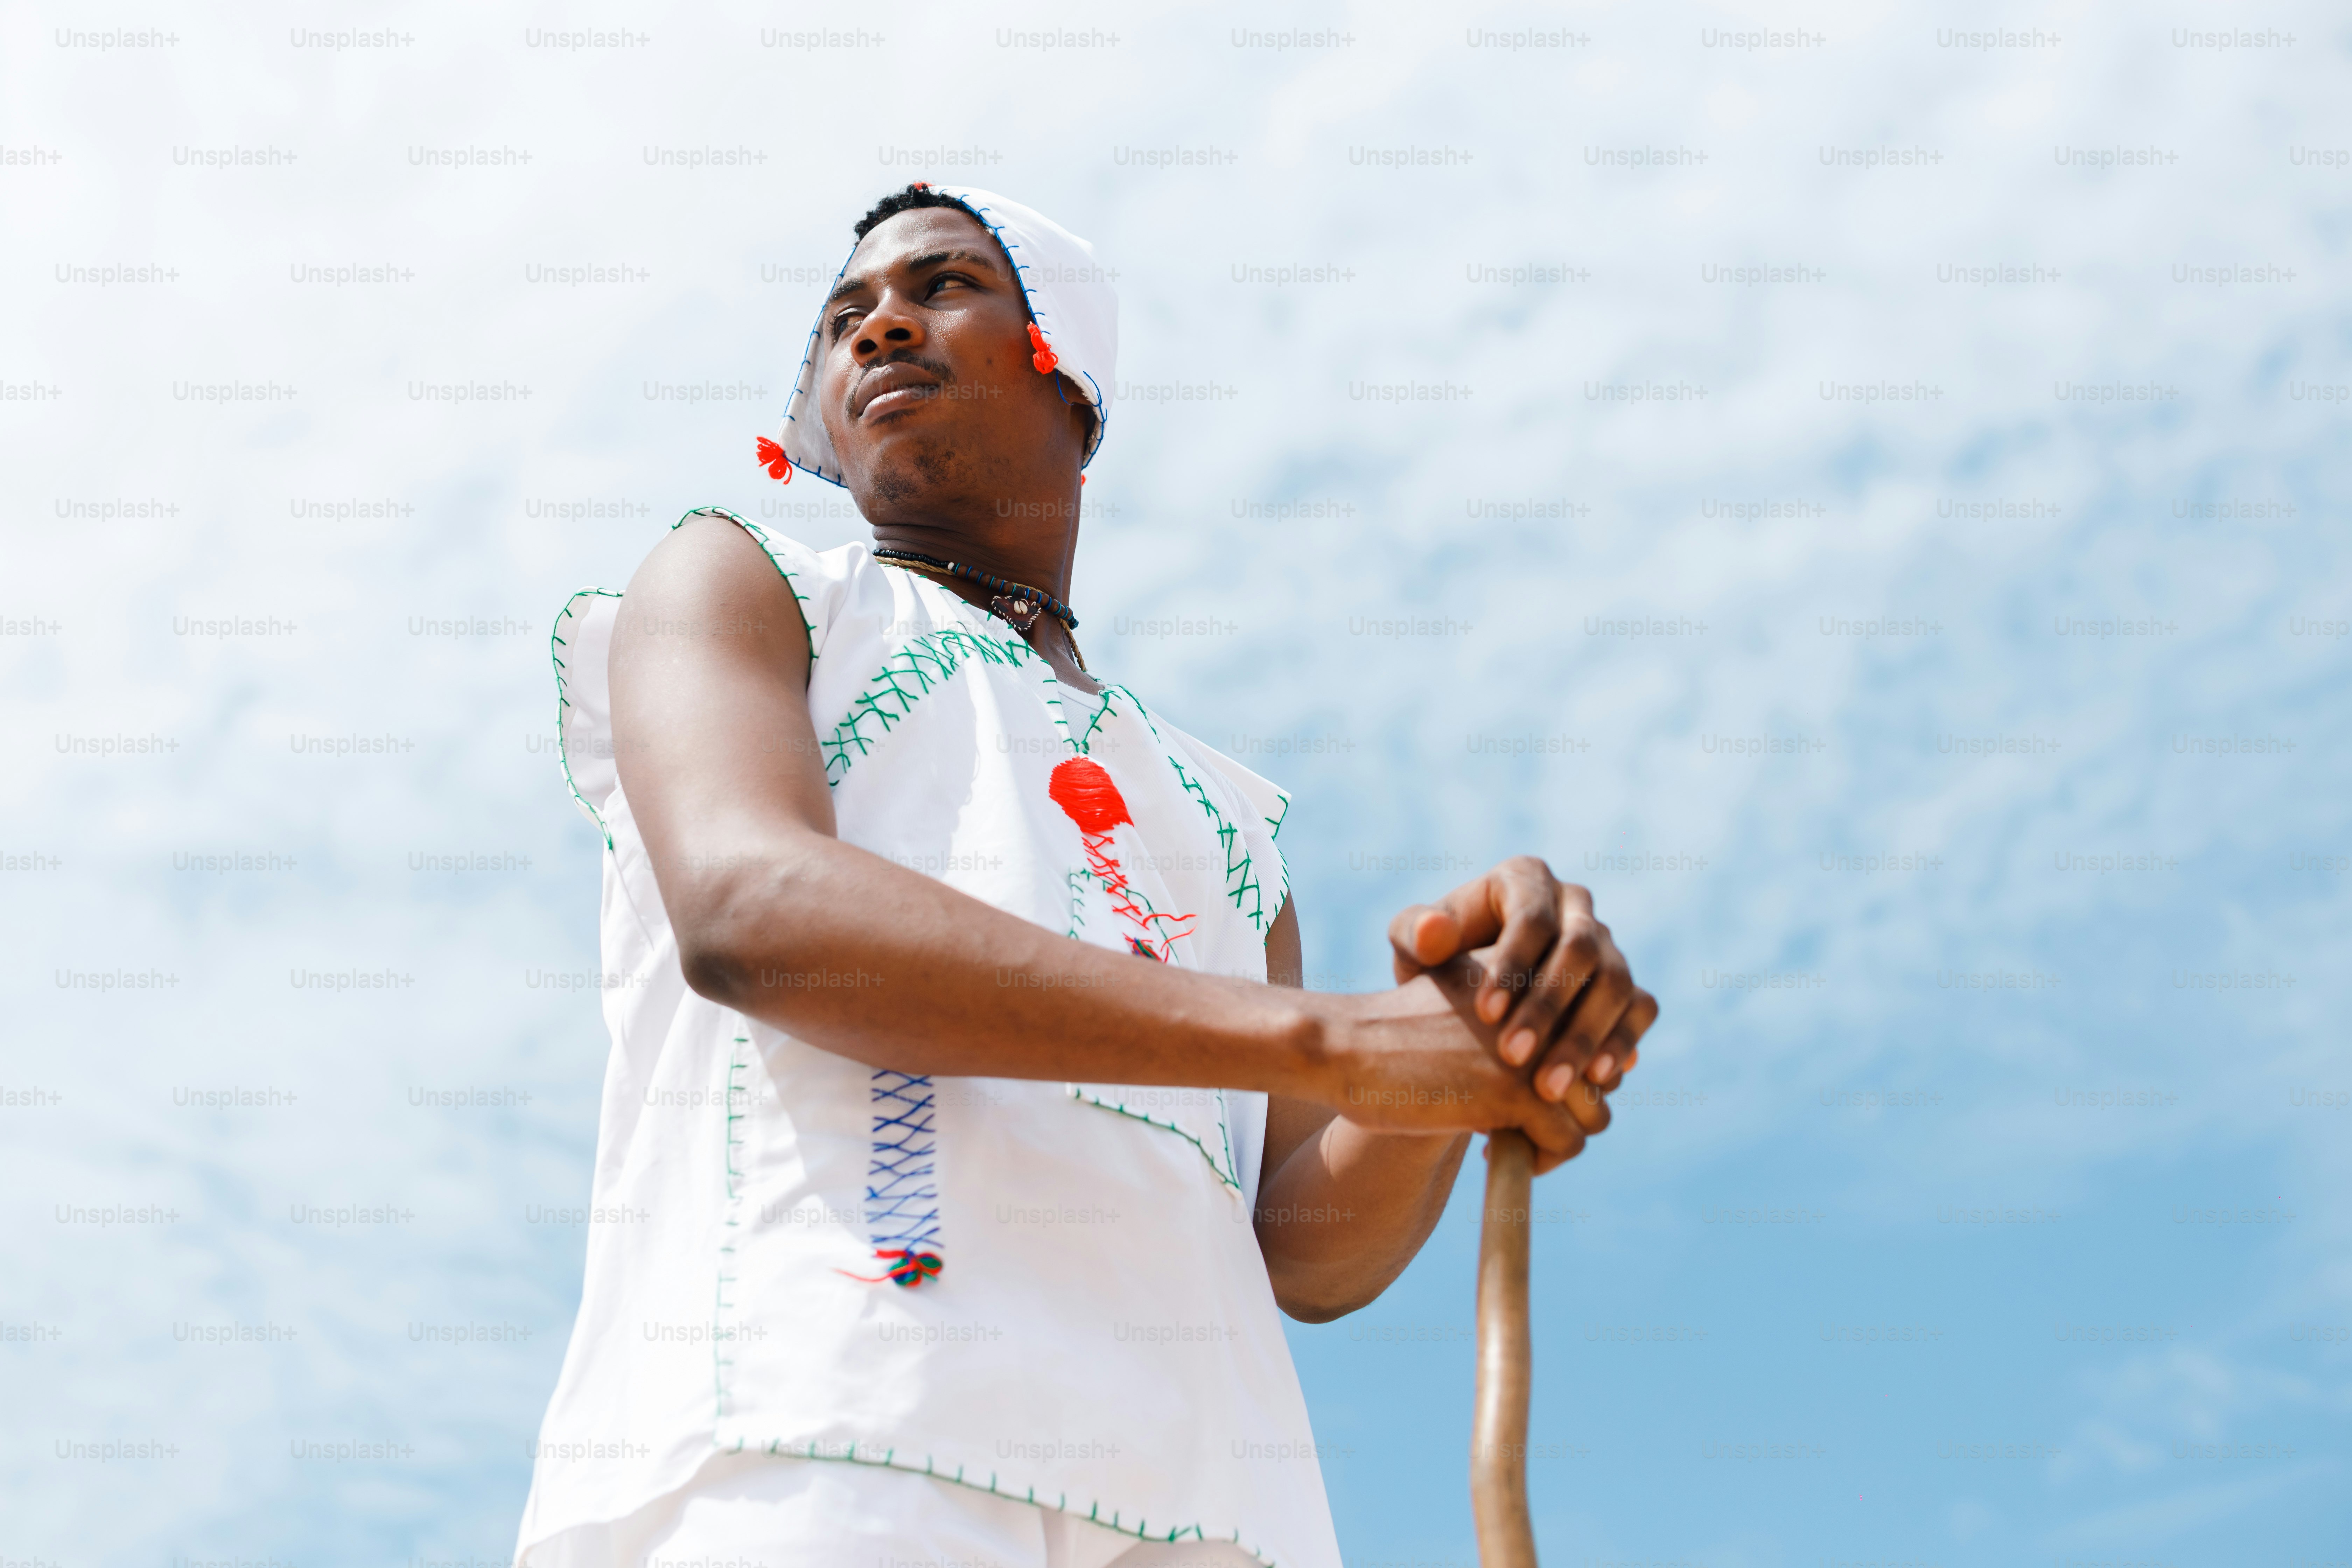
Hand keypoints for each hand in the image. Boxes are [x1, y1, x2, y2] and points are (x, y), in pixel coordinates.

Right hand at [1321, 966, 1597, 1174]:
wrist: (1345, 1044)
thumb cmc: (1396, 1028)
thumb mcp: (1465, 998)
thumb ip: (1515, 1011)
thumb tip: (1580, 1063)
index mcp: (1535, 973)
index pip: (1593, 1030)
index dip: (1574, 1070)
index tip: (1534, 1091)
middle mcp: (1547, 1005)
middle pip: (1601, 1075)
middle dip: (1570, 1110)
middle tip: (1524, 1128)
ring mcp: (1538, 1048)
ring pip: (1595, 1113)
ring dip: (1558, 1138)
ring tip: (1513, 1144)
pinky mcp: (1520, 1092)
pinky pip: (1567, 1143)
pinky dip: (1538, 1160)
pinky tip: (1490, 1152)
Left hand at [1388, 857, 1658, 1104]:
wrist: (1472, 996)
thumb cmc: (1438, 963)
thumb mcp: (1414, 948)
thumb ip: (1415, 935)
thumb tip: (1433, 932)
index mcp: (1525, 879)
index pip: (1530, 918)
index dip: (1512, 966)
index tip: (1485, 1015)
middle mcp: (1576, 905)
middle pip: (1579, 950)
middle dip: (1548, 1007)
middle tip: (1513, 1057)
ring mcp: (1609, 944)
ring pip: (1616, 982)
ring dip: (1585, 1036)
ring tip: (1550, 1086)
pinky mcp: (1627, 985)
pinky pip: (1640, 1009)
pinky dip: (1622, 1042)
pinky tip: (1596, 1081)